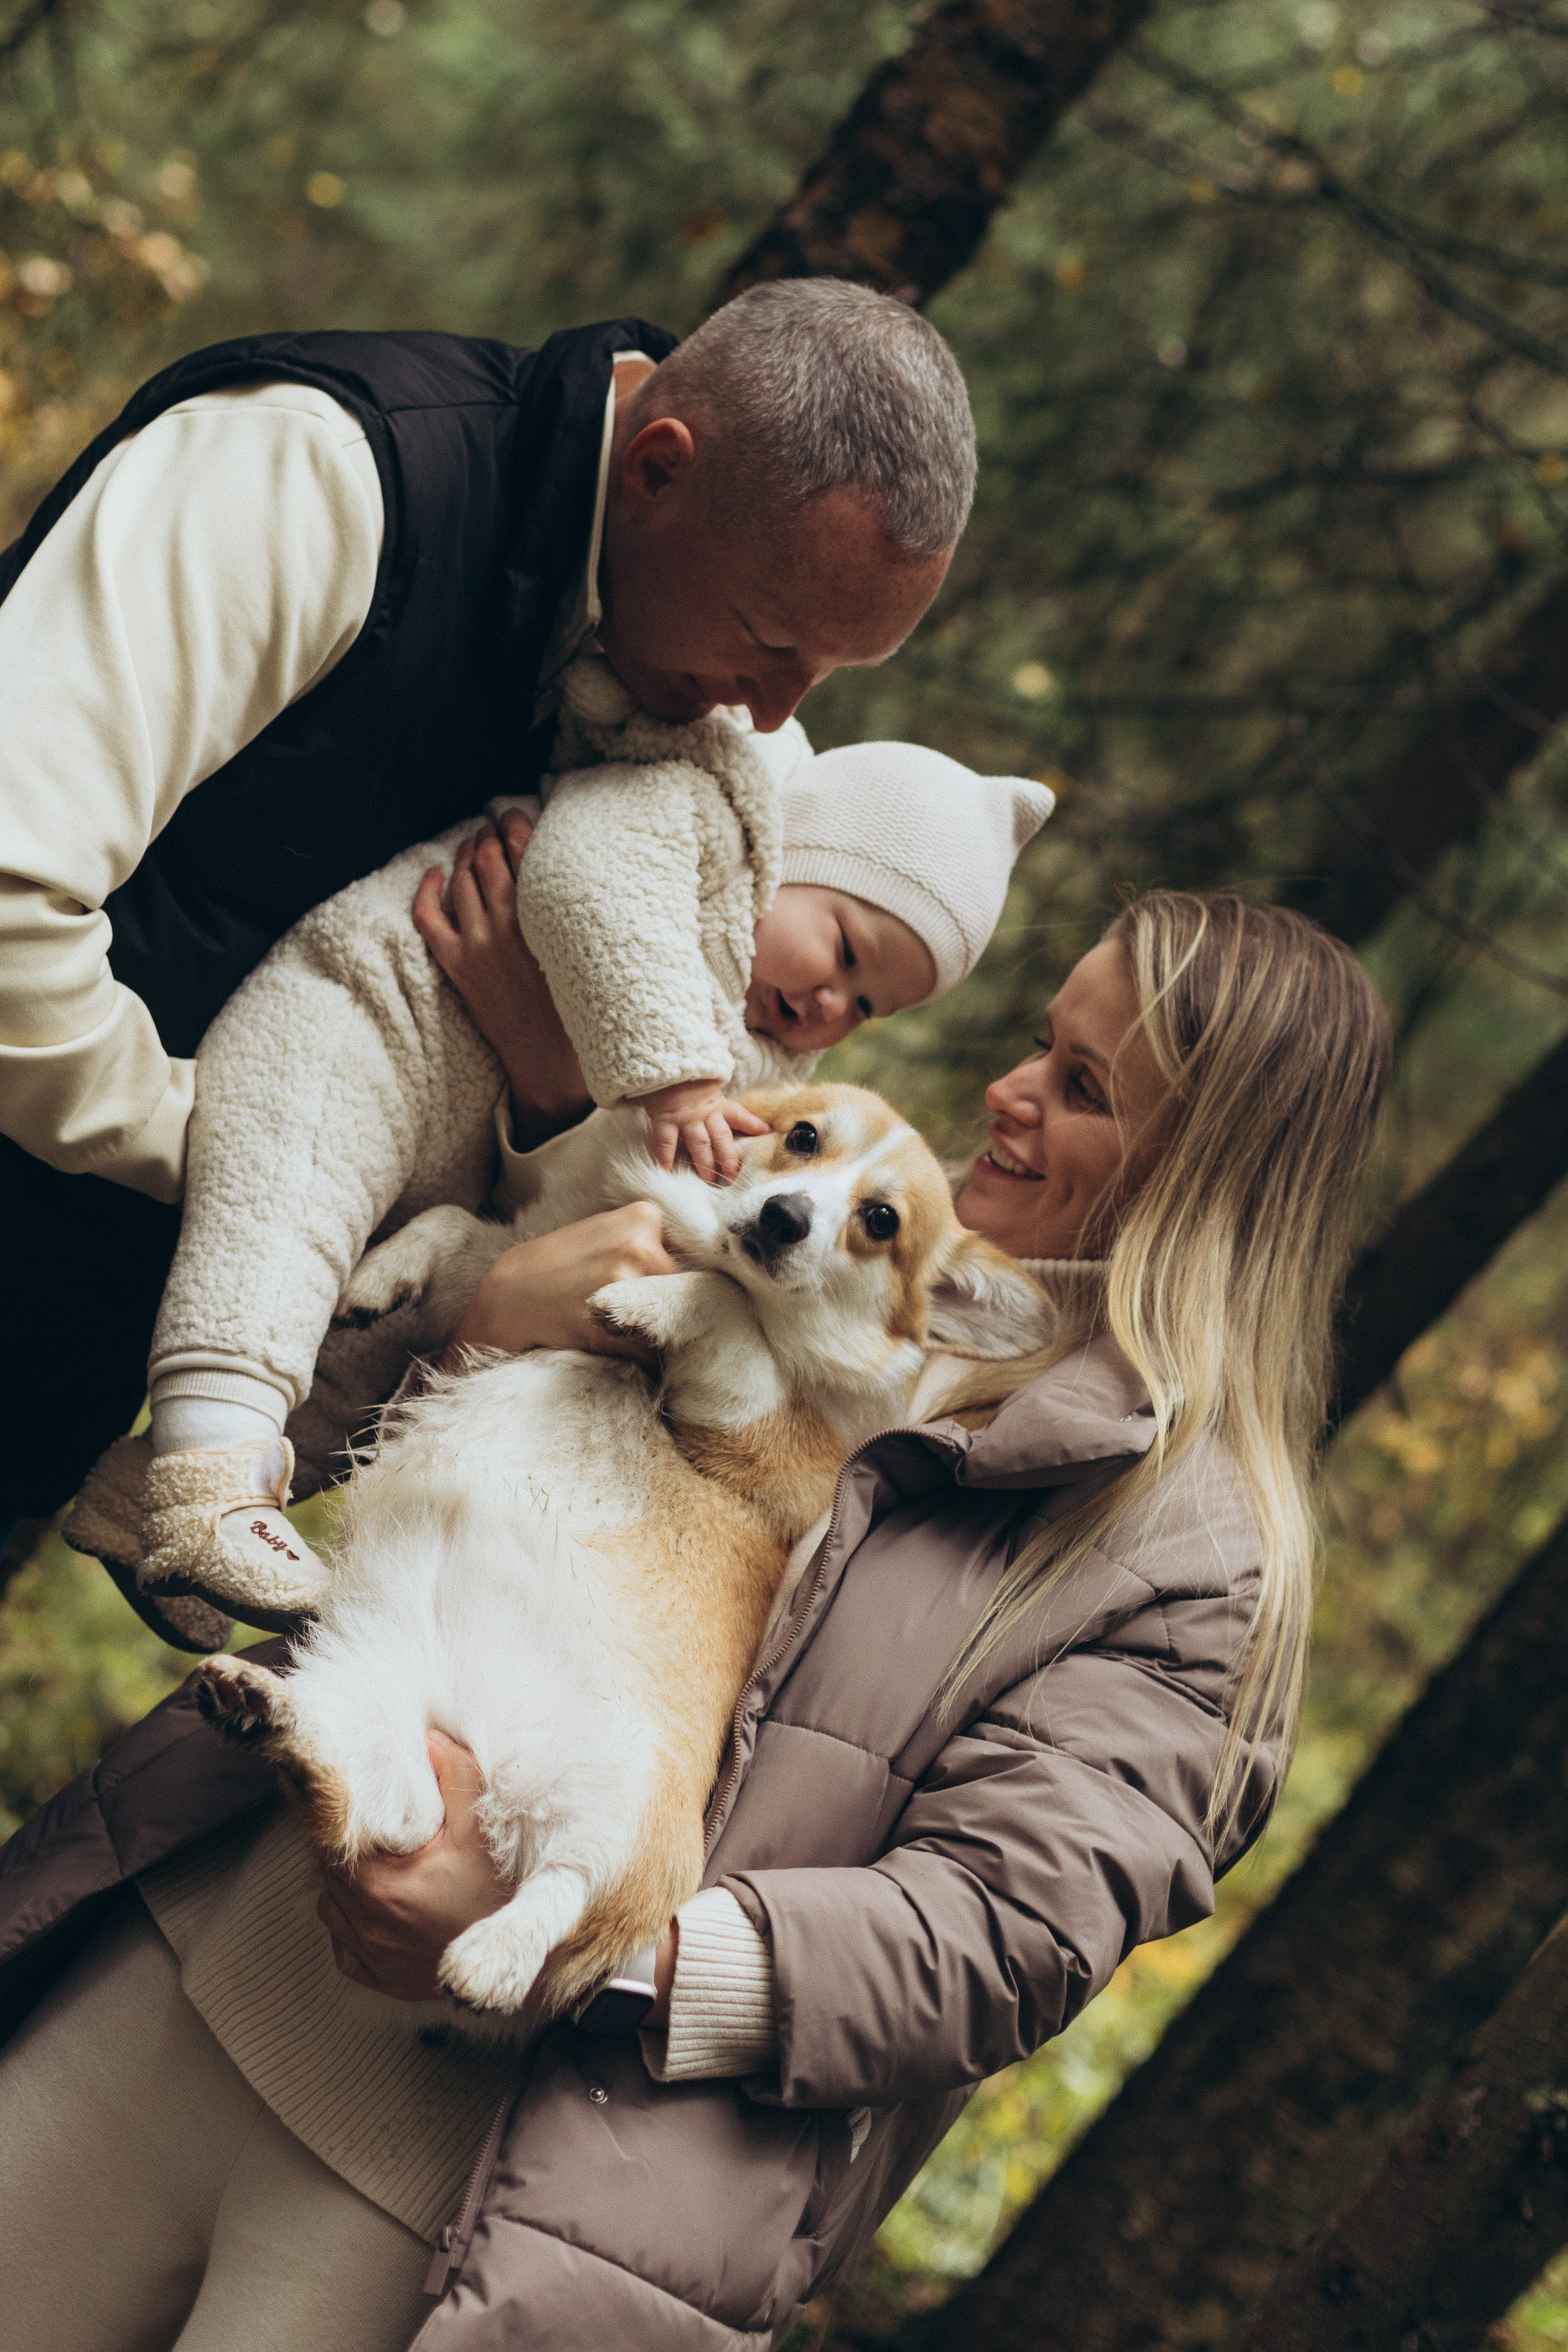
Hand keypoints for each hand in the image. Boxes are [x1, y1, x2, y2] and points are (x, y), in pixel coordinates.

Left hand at [316, 1731, 505, 2000]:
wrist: (518, 1963)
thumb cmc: (499, 1893)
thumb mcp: (481, 1826)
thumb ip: (455, 1775)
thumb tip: (427, 1739)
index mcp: (379, 1885)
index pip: (330, 1841)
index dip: (340, 1818)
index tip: (356, 1804)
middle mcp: (365, 1925)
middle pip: (328, 1872)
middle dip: (346, 1847)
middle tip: (374, 1829)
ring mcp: (372, 1956)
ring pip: (331, 1908)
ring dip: (346, 1886)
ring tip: (379, 1866)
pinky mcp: (382, 1979)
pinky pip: (345, 1949)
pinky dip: (353, 1927)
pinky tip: (381, 1908)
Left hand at [412, 811, 589, 1146]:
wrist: (553, 1067)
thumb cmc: (584, 1012)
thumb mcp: (593, 955)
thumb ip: (582, 916)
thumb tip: (585, 878)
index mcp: (545, 917)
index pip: (524, 850)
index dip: (516, 826)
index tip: (517, 817)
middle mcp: (507, 923)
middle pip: (488, 857)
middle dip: (489, 835)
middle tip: (495, 829)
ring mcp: (477, 944)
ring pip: (461, 879)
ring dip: (464, 854)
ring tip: (473, 845)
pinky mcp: (457, 966)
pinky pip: (428, 917)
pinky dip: (427, 889)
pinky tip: (435, 873)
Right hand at [447, 1203, 680, 1362]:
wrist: (508, 1297)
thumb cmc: (561, 1267)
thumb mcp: (607, 1234)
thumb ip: (654, 1242)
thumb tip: (713, 1269)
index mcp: (645, 1217)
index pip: (699, 1254)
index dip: (695, 1278)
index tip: (690, 1294)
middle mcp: (641, 1245)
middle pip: (691, 1288)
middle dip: (679, 1308)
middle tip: (655, 1319)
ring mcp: (626, 1284)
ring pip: (675, 1321)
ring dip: (664, 1336)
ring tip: (633, 1332)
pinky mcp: (612, 1324)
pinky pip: (652, 1352)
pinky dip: (646, 1360)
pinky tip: (624, 1351)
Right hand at [634, 1078, 769, 1183]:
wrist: (665, 1071)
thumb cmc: (690, 1090)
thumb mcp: (712, 1097)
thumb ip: (726, 1114)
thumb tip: (759, 1129)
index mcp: (719, 1106)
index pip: (739, 1116)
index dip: (753, 1124)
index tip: (765, 1133)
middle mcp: (705, 1113)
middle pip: (721, 1137)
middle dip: (728, 1158)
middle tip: (732, 1177)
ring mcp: (685, 1118)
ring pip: (699, 1143)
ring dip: (705, 1163)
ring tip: (709, 1180)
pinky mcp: (665, 1120)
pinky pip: (666, 1141)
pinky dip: (666, 1158)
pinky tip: (667, 1172)